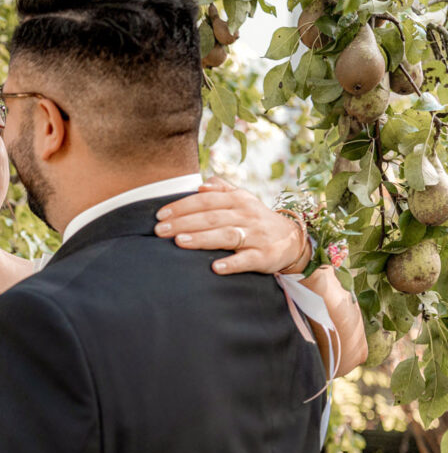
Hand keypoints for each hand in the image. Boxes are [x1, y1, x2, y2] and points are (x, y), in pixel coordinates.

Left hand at [154, 177, 308, 274]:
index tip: (160, 215)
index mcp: (238, 200)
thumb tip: (200, 184)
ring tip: (180, 241)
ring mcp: (256, 236)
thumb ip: (221, 189)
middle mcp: (247, 215)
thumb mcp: (242, 199)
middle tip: (160, 231)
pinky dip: (232, 264)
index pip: (206, 200)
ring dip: (202, 238)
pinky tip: (215, 268)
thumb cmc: (256, 219)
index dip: (182, 206)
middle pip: (211, 217)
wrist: (292, 239)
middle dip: (183, 223)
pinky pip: (247, 260)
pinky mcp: (265, 256)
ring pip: (226, 236)